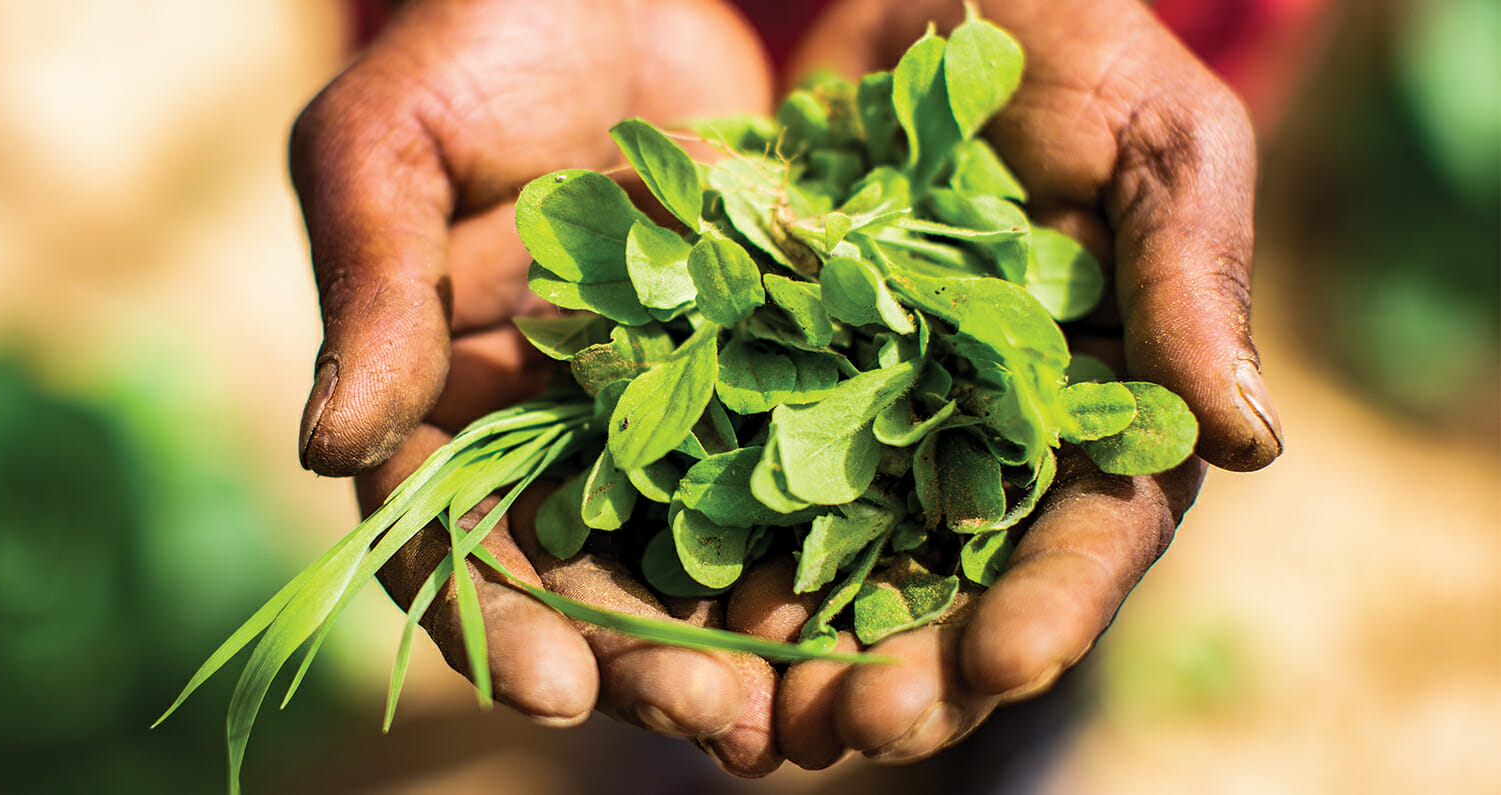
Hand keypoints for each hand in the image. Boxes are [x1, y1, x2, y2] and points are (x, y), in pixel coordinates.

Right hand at [289, 0, 787, 773]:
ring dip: (742, 630)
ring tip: (807, 706)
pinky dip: (825, 536)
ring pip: (696, 547)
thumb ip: (368, 291)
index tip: (558, 688)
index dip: (502, 622)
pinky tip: (878, 599)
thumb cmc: (475, 36)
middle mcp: (550, 427)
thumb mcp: (390, 147)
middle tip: (718, 722)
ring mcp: (659, 404)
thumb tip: (322, 450)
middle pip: (589, 574)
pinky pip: (793, 463)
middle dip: (644, 657)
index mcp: (442, 399)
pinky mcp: (760, 363)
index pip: (453, 538)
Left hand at [739, 0, 1280, 765]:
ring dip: (799, 642)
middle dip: (910, 664)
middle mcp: (983, 440)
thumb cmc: (1082, 54)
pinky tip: (667, 594)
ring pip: (839, 559)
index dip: (1051, 604)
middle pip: (952, 581)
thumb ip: (1193, 281)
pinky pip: (735, 469)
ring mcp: (875, 416)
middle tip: (851, 729)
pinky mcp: (775, 375)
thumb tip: (1251, 441)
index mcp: (1101, 409)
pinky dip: (707, 537)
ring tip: (754, 716)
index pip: (1089, 533)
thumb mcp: (1163, 145)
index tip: (1007, 663)